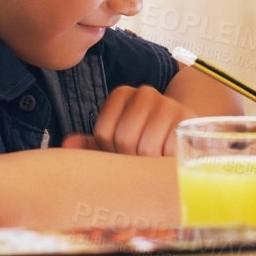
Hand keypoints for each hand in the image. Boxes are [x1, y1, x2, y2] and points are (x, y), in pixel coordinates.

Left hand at [61, 85, 196, 155]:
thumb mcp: (115, 143)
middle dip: (130, 157)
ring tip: (154, 158)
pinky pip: (168, 150)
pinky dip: (167, 160)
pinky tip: (169, 156)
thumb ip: (90, 145)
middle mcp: (145, 93)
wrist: (183, 135)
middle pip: (124, 138)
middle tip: (140, 159)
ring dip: (149, 162)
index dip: (110, 150)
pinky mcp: (189, 120)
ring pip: (146, 147)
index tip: (122, 152)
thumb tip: (66, 145)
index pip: (103, 132)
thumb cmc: (143, 141)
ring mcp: (169, 104)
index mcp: (122, 94)